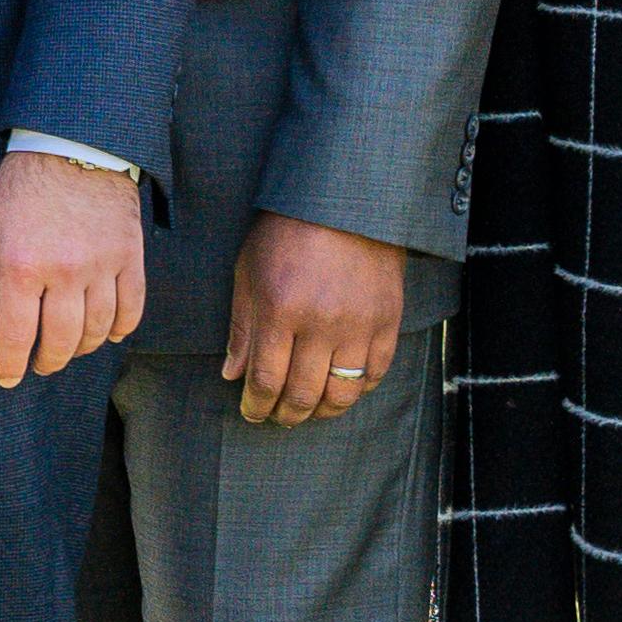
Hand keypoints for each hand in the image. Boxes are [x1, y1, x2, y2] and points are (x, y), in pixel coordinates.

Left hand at [0, 151, 149, 387]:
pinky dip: (121, 327)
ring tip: (70, 348)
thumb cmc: (24, 184)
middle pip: (61, 340)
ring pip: (97, 329)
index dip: (11, 364)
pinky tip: (108, 334)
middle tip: (40, 365)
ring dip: (83, 348)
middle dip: (48, 361)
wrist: (74, 141)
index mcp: (22, 264)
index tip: (7, 378)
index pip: (17, 334)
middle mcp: (64, 271)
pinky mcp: (129, 256)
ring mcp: (101, 265)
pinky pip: (131, 307)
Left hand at [223, 215, 410, 426]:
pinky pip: (375, 373)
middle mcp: (321, 323)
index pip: (266, 379)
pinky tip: (343, 389)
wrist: (344, 203)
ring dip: (323, 410)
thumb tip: (233, 375)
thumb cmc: (286, 234)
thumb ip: (242, 327)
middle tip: (279, 418)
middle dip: (287, 414)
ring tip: (310, 410)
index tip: (252, 412)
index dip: (257, 404)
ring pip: (342, 392)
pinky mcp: (388, 321)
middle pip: (303, 393)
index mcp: (280, 310)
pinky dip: (358, 389)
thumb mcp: (249, 273)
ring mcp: (359, 324)